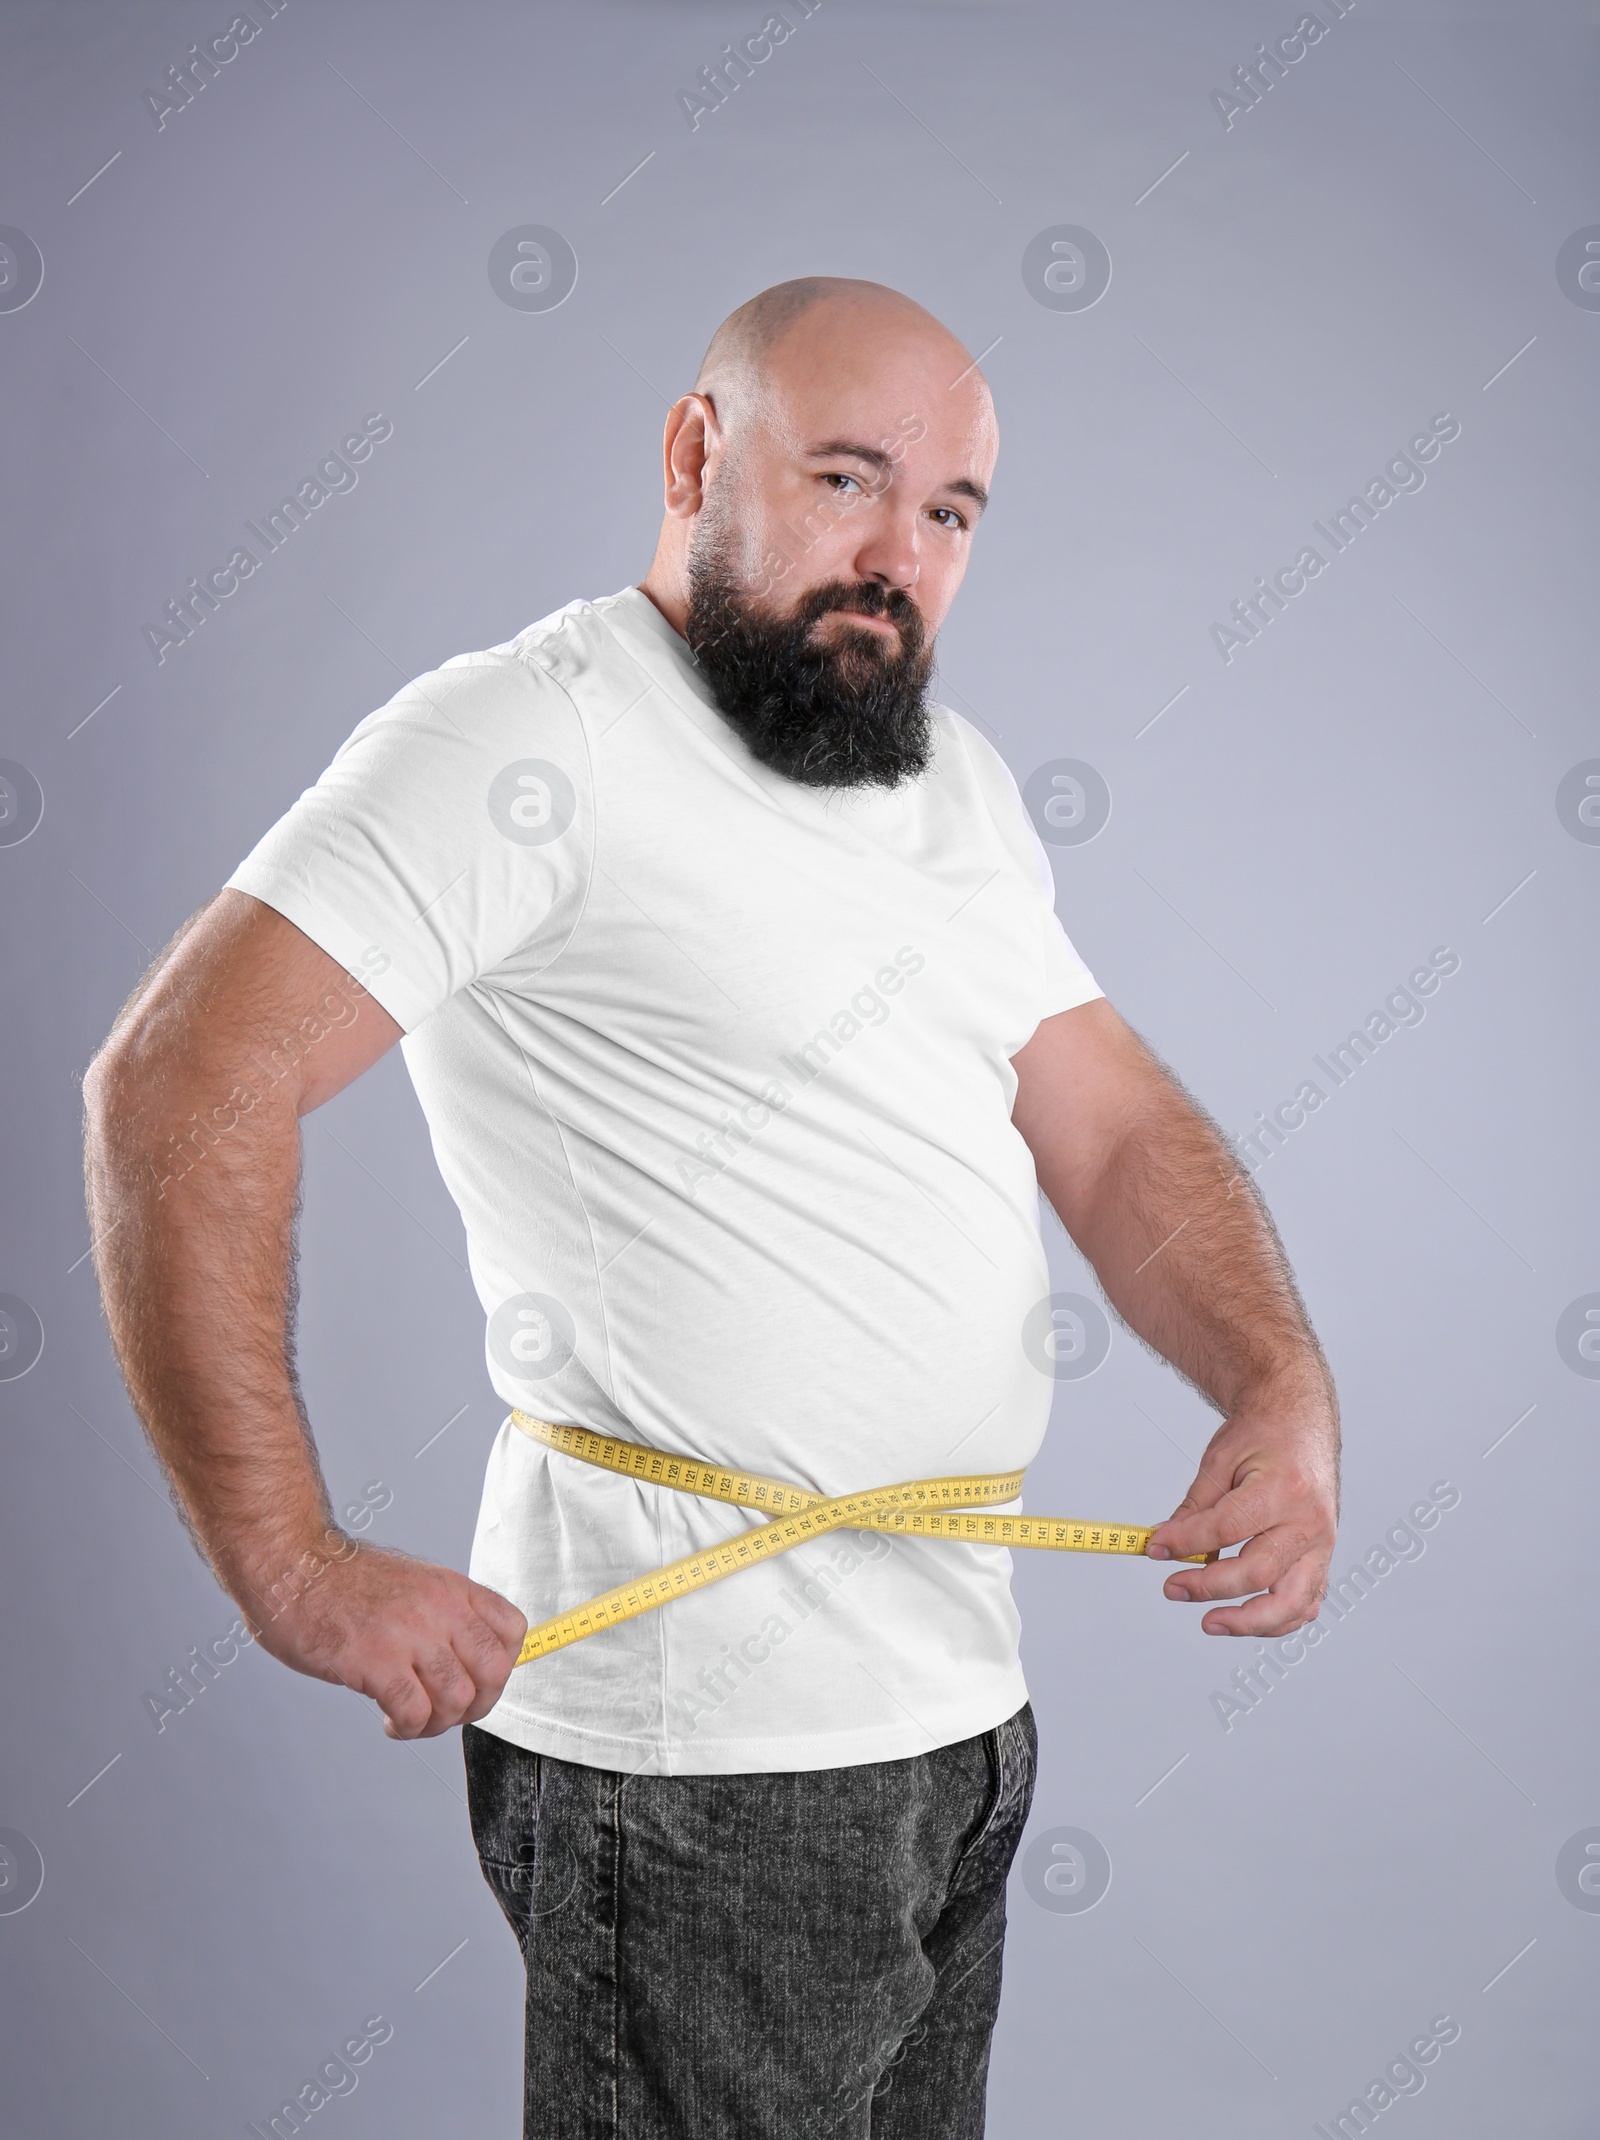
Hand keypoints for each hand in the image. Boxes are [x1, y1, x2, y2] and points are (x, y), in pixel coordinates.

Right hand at [244, 1536, 528, 1737]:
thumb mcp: (412, 1583)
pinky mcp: (376, 1660)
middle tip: (444, 1712)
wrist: (291, 1565)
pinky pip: (415, 1713)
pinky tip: (389, 1720)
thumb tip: (467, 1661)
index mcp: (452, 1588)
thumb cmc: (340, 1581)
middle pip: (495, 1672)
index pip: (513, 1630)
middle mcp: (440, 1608)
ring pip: (459, 1699)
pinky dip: (407, 1729)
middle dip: (476, 1706)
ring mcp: (410, 1633)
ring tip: (411, 1719)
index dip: (500, 1668)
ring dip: (437, 1723)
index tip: (474, 1682)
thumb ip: (443, 1615)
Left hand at [1143, 1374, 1338, 1636]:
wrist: (1300, 1421)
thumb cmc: (1265, 1435)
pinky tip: (1247, 1619)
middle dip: (1208, 1587)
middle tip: (1173, 1588)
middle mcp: (1309, 1521)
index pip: (1227, 1528)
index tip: (1154, 1548)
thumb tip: (1166, 1543)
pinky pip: (1305, 1603)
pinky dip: (1278, 1620)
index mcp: (1284, 1488)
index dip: (1186, 1542)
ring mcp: (1322, 1544)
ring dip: (1248, 1621)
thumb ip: (1195, 1507)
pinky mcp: (1322, 1557)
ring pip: (1290, 1602)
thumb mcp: (1220, 1459)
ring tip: (1210, 1621)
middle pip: (1259, 1571)